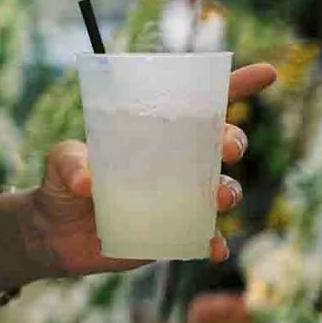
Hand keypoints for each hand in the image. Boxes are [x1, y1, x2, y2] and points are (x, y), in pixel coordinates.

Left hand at [5, 60, 281, 282]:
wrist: (54, 234)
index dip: (235, 86)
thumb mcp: (60, 162)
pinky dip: (213, 242)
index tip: (267, 73)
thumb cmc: (61, 184)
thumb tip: (88, 181)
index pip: (200, 105)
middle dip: (233, 140)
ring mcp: (180, 197)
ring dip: (228, 190)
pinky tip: (214, 249)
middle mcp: (176, 162)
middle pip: (220, 144)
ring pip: (221, 188)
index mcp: (155, 132)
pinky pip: (204, 237)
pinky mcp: (175, 232)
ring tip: (220, 197)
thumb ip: (71, 162)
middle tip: (227, 147)